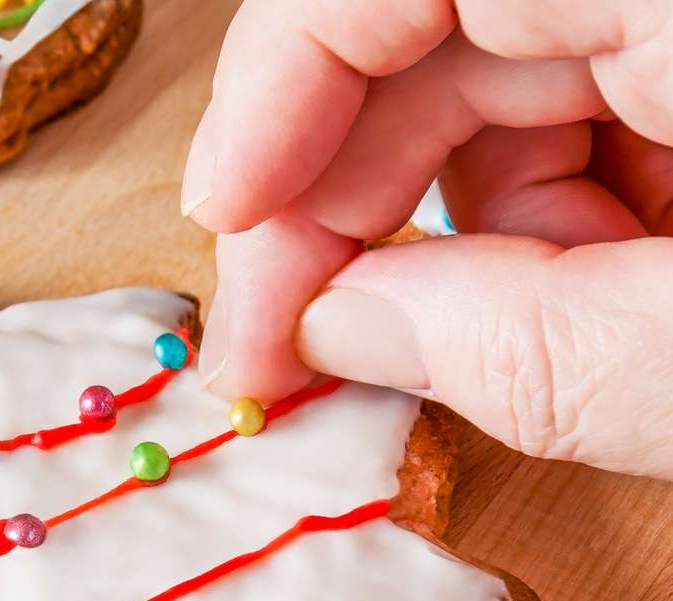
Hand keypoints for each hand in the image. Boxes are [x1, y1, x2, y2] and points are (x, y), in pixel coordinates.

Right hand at [182, 0, 672, 478]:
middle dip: (338, 195)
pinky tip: (588, 302)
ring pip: (494, 82)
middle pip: (420, 37)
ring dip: (463, 233)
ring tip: (505, 350)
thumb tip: (340, 326)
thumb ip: (529, 346)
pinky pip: (580, 105)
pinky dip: (550, 221)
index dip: (274, 82)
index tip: (225, 215)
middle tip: (278, 344)